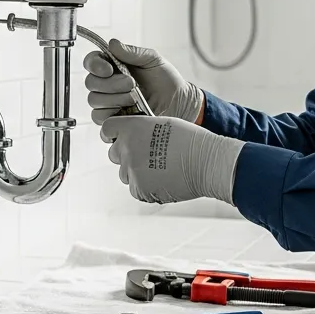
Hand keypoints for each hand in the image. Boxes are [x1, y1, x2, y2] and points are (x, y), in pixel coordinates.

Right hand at [83, 40, 203, 125]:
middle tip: (132, 83)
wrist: (179, 102)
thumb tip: (113, 44)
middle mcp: (107, 86)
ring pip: (95, 102)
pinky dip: (114, 117)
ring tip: (135, 99)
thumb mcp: (152, 60)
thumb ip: (133, 52)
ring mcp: (109, 105)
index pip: (91, 62)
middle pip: (91, 83)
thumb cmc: (166, 80)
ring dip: (116, 99)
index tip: (109, 69)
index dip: (95, 65)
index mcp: (112, 67)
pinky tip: (130, 113)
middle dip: (112, 84)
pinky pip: (101, 122)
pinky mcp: (113, 123)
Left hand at [100, 116, 242, 203]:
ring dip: (136, 172)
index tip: (119, 139)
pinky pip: (135, 188)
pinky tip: (163, 180)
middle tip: (148, 156)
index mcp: (132, 128)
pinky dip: (145, 187)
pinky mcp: (139, 189)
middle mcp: (127, 148)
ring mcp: (131, 170)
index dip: (113, 134)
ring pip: (125, 173)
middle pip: (114, 153)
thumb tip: (133, 137)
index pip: (108, 129)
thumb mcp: (163, 124)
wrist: (206, 163)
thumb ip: (142, 129)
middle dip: (127, 155)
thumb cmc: (191, 141)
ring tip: (160, 169)